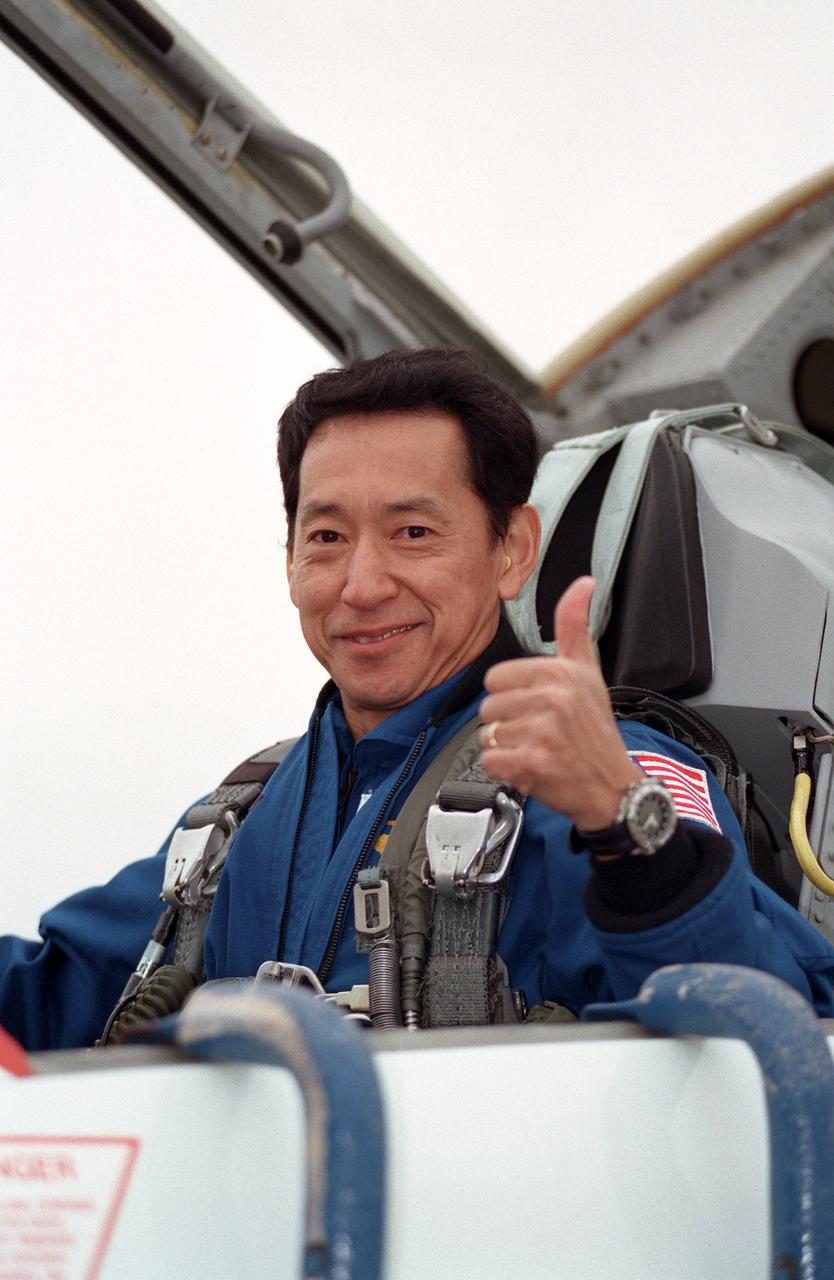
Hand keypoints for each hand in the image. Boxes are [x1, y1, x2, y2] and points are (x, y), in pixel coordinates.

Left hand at [479, 576, 642, 828]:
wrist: (614, 788)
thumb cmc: (597, 731)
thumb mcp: (589, 672)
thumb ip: (575, 626)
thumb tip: (583, 583)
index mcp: (561, 672)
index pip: (495, 678)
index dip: (511, 696)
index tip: (536, 707)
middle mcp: (553, 698)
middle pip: (488, 707)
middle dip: (508, 724)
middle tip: (539, 733)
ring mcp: (543, 731)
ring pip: (487, 735)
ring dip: (507, 748)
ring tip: (538, 750)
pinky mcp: (533, 763)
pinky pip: (491, 761)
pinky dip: (506, 771)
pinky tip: (532, 768)